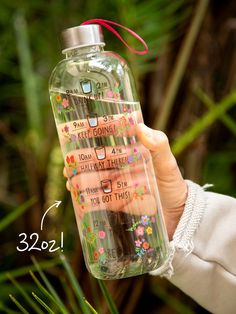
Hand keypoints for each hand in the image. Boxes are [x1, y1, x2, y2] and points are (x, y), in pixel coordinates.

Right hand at [64, 123, 186, 239]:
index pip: (113, 136)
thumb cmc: (174, 187)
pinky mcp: (116, 200)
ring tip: (70, 179)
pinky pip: (99, 197)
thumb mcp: (169, 165)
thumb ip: (159, 146)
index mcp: (134, 151)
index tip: (83, 126)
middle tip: (70, 160)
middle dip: (83, 158)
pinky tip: (76, 195)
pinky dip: (87, 196)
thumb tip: (140, 126)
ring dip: (81, 177)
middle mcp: (123, 165)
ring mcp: (118, 183)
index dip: (98, 130)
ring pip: (95, 177)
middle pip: (99, 158)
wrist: (177, 217)